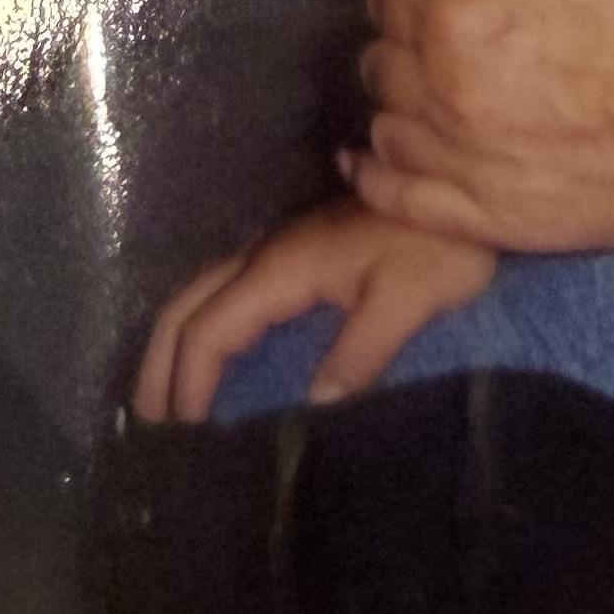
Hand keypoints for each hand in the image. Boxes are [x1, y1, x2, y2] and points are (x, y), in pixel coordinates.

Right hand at [133, 198, 497, 424]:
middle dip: (159, 361)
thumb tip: (314, 405)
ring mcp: (282, 248)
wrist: (467, 179)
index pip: (210, 329)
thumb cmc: (441, 243)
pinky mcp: (300, 252)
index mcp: (284, 266)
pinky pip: (233, 293)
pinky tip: (218, 360)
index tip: (180, 434)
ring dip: (179, 341)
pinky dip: (208, 328)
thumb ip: (361, 352)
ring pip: (206, 293)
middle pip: (189, 304)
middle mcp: (269, 253)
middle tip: (145, 422)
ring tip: (168, 399)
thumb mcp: (410, 298)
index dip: (186, 383)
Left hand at [342, 0, 613, 255]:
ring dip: (402, 102)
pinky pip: (397, 200)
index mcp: (459, 12)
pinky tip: (391, 157)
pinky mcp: (490, 222)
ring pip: (384, 127)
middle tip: (462, 34)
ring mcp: (464, 165)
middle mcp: (444, 94)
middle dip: (408, 40)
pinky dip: (379, 176)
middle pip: (380, 61)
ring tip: (447, 90)